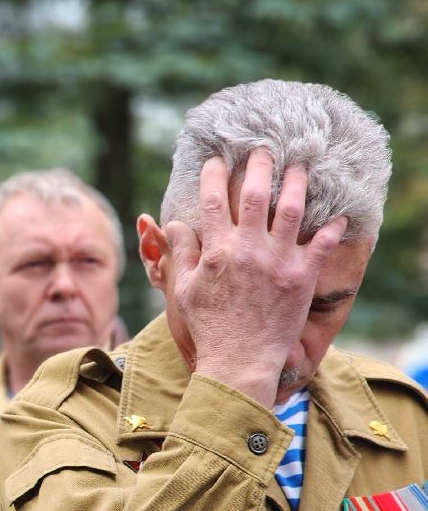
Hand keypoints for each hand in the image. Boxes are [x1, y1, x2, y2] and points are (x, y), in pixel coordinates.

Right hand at [163, 149, 346, 407]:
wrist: (238, 360)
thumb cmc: (208, 327)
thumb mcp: (184, 290)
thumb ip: (182, 253)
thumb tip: (172, 225)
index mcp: (217, 251)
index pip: (213, 202)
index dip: (213, 176)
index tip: (216, 161)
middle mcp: (248, 249)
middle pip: (255, 195)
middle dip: (258, 166)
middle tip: (263, 150)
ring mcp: (277, 261)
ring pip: (291, 210)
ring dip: (297, 183)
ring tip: (300, 166)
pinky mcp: (301, 277)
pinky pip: (323, 245)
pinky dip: (333, 228)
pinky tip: (339, 216)